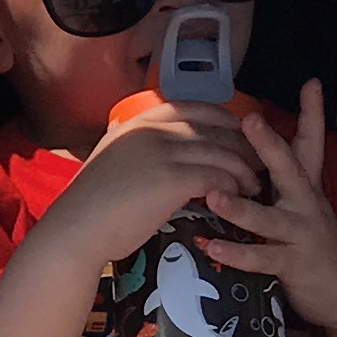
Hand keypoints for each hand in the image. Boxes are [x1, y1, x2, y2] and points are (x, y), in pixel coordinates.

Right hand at [61, 99, 259, 257]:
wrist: (77, 229)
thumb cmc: (92, 204)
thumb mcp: (115, 160)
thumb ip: (140, 149)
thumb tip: (162, 154)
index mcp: (138, 121)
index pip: (193, 108)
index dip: (223, 118)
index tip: (240, 132)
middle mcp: (153, 129)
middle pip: (214, 129)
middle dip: (243, 145)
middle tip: (260, 161)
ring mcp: (162, 151)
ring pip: (221, 152)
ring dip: (244, 168)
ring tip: (254, 185)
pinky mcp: (172, 179)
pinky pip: (217, 176)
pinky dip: (233, 186)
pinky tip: (239, 197)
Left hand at [192, 83, 336, 333]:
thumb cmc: (313, 247)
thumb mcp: (302, 209)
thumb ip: (280, 183)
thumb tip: (247, 156)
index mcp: (306, 189)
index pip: (311, 145)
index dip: (312, 115)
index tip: (311, 84)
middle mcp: (307, 205)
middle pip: (290, 169)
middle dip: (270, 144)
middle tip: (250, 120)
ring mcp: (302, 235)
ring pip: (268, 218)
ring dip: (240, 207)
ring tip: (213, 195)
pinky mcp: (295, 265)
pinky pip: (262, 258)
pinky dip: (237, 253)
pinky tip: (213, 247)